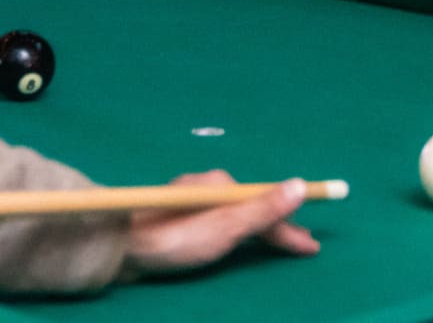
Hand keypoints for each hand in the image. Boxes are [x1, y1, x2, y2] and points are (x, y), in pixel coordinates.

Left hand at [121, 170, 318, 278]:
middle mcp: (209, 186)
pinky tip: (235, 237)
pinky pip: (219, 218)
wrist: (120, 244)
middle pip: (253, 207)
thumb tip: (300, 185)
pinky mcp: (177, 214)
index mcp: (223, 185)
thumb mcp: (225, 228)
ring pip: (236, 213)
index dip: (291, 228)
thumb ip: (263, 210)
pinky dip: (237, 229)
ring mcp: (191, 198)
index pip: (268, 206)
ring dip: (260, 227)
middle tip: (301, 247)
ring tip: (275, 244)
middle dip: (280, 226)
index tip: (312, 245)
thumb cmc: (175, 239)